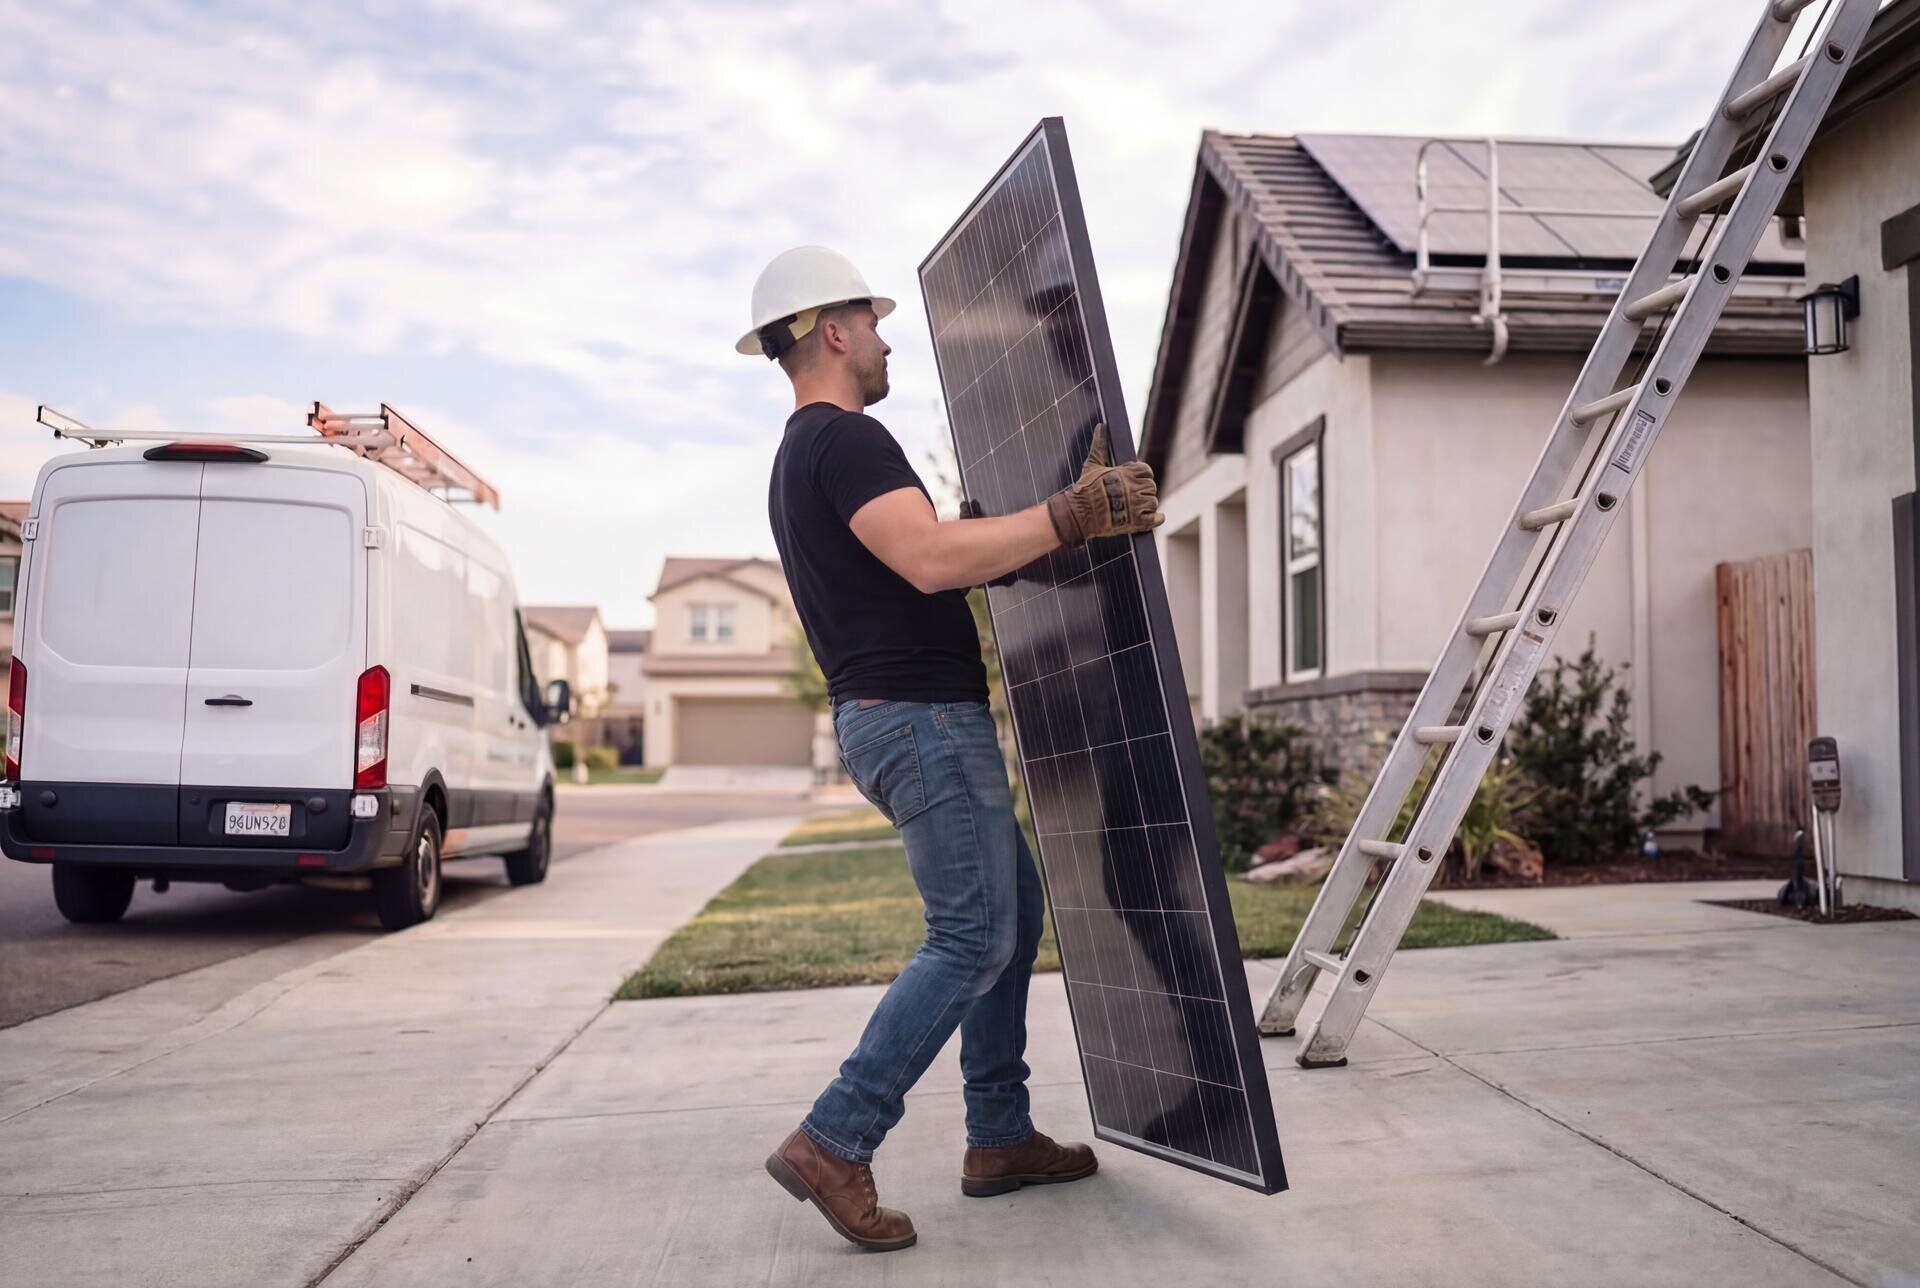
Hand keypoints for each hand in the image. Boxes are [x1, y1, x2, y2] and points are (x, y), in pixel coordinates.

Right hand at [1046, 424, 1163, 546]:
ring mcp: (1137, 505)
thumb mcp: (1092, 465)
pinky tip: (1148, 518)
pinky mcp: (1138, 522)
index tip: (1133, 482)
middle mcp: (1134, 488)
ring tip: (1132, 508)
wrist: (1079, 514)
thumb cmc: (1085, 489)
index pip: (1146, 470)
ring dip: (1146, 505)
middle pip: (1151, 486)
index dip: (1141, 476)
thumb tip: (1101, 426)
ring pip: (1153, 502)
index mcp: (1126, 473)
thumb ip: (1100, 445)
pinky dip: (1155, 518)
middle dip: (1142, 491)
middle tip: (1131, 497)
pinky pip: (1156, 518)